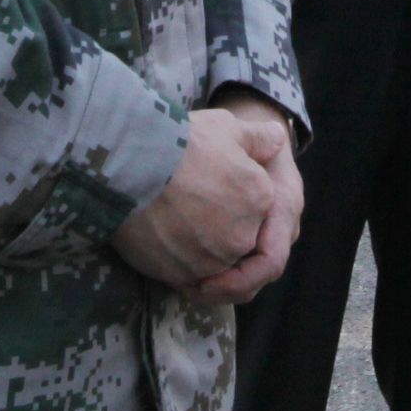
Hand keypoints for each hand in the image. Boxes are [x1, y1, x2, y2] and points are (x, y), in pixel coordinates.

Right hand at [113, 93, 297, 302]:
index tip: (207, 185)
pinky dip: (184, 269)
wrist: (132, 168)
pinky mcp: (184, 276)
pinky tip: (166, 246)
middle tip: (190, 208)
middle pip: (239, 237)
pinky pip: (192, 282)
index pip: (258, 207)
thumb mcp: (226, 127)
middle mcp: (243, 234)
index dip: (233, 196)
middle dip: (221, 228)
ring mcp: (214, 259)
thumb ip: (258, 138)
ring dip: (202, 252)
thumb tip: (278, 137)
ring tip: (175, 226)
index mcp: (260, 199)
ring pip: (216, 264)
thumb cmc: (181, 143)